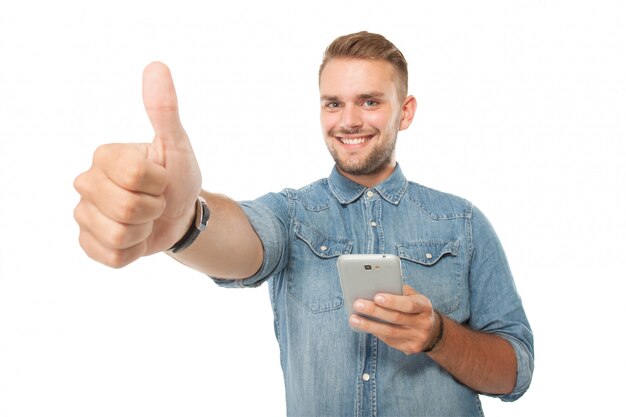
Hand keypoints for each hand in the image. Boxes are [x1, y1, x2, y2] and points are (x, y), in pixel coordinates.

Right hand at [74, 62, 201, 266]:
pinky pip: (114, 257)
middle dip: (154, 208)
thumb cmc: (177, 177)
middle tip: (155, 200)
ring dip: (145, 230)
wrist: (179, 215)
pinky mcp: (89, 244)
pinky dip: (136, 252)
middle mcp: (86, 183)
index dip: (159, 182)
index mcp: (104, 156)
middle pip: (125, 208)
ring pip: (119, 235)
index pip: (135, 175)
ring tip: (146, 218)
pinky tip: (137, 236)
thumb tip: (156, 67)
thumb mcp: (176, 145)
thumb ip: (164, 110)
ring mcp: (84, 215)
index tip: (161, 178)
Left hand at [349, 285, 439, 354]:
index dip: (393, 301)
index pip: (409, 304)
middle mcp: (424, 323)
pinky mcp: (410, 348)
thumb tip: (374, 286)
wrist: (433, 332)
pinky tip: (363, 326)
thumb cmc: (415, 308)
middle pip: (396, 318)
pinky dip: (375, 332)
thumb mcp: (413, 296)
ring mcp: (418, 338)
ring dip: (369, 325)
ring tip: (354, 319)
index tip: (376, 296)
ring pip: (390, 332)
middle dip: (375, 311)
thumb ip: (398, 290)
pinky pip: (390, 340)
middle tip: (357, 304)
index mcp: (425, 306)